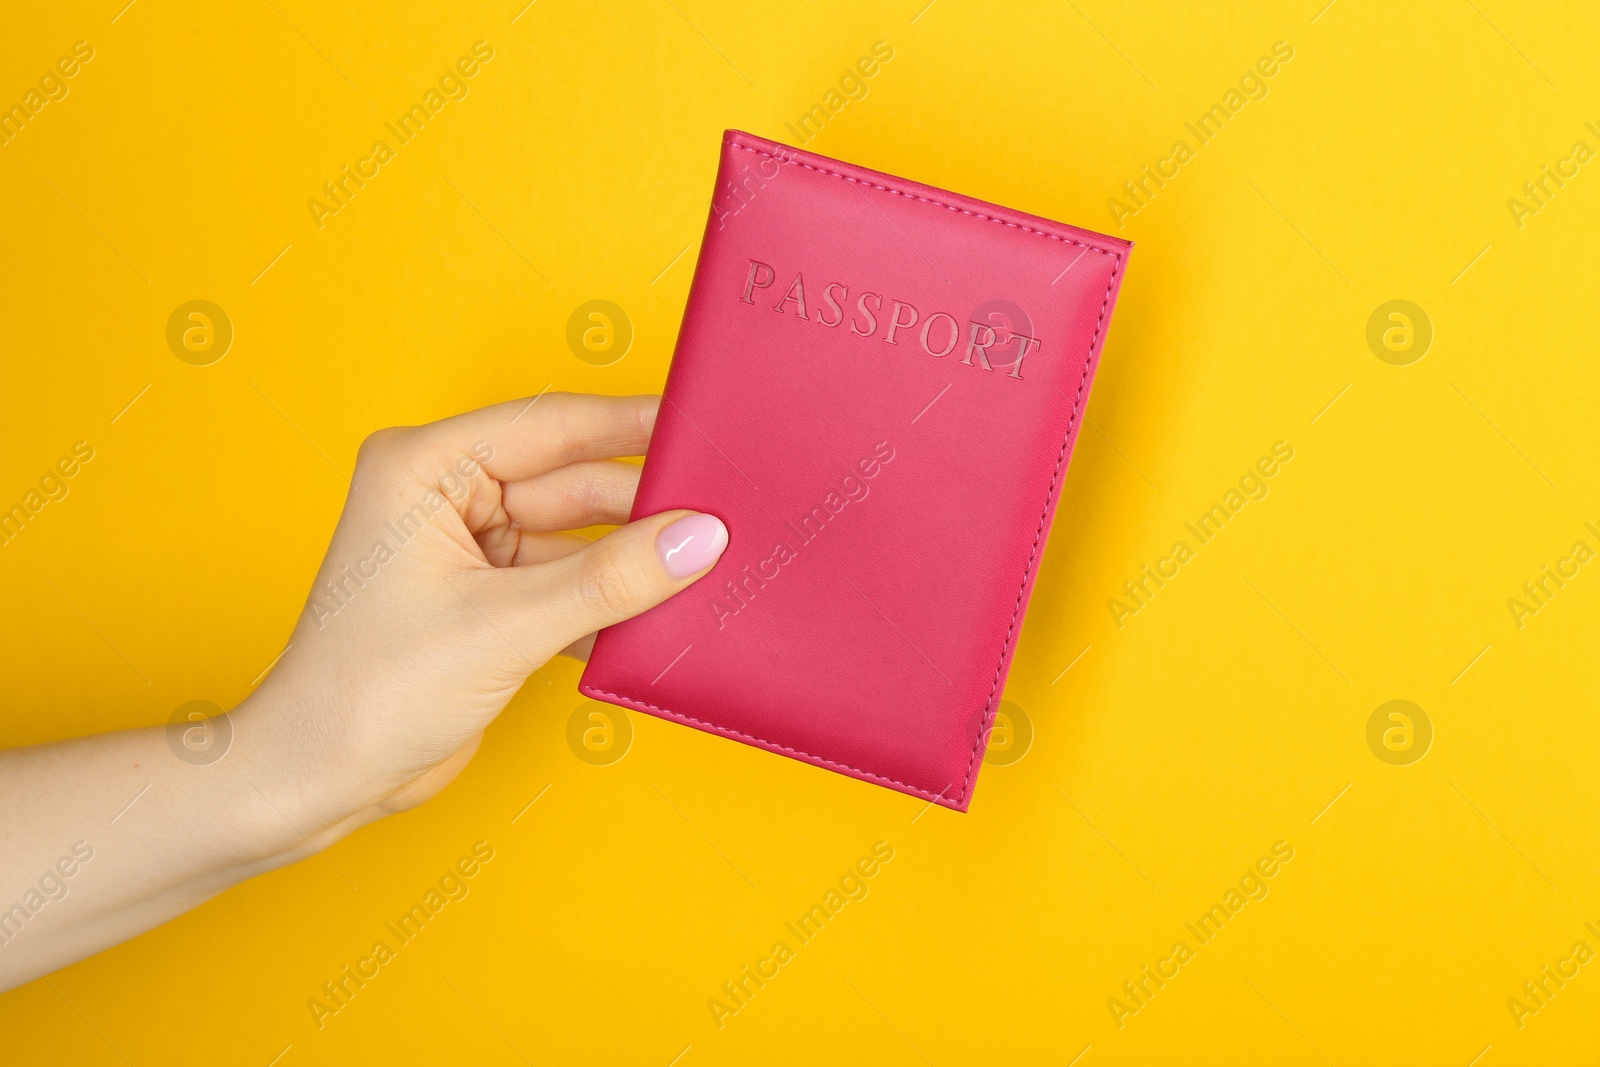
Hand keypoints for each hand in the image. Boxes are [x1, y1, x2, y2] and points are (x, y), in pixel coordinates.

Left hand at [235, 392, 727, 838]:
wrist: (318, 782)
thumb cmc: (367, 693)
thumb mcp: (505, 627)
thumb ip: (610, 579)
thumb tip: (698, 537)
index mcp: (426, 467)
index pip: (552, 426)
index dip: (632, 426)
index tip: (703, 425)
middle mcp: (447, 496)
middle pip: (575, 481)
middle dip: (645, 504)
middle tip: (727, 513)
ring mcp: (471, 551)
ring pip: (580, 537)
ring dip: (635, 560)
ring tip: (709, 566)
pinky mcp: (490, 602)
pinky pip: (571, 582)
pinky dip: (613, 601)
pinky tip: (666, 612)